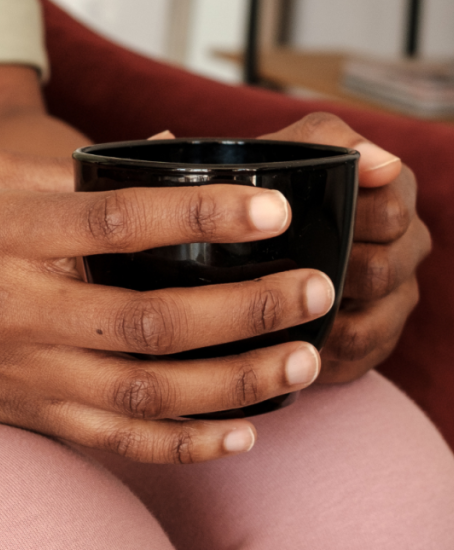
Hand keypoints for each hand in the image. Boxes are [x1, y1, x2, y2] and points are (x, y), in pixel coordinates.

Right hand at [0, 150, 333, 463]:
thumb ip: (65, 170)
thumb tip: (166, 152)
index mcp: (5, 238)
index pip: (115, 222)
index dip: (197, 213)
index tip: (267, 208)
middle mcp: (21, 313)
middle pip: (150, 320)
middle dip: (245, 309)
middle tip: (314, 290)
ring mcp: (30, 376)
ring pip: (147, 393)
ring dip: (233, 382)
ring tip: (301, 362)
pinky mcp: (35, 417)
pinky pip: (119, 443)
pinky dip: (185, 444)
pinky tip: (240, 430)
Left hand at [261, 113, 431, 382]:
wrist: (236, 240)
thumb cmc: (265, 192)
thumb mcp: (285, 153)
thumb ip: (327, 140)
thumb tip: (383, 165)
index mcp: (392, 196)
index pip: (388, 215)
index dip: (344, 223)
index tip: (292, 224)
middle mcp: (405, 247)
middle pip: (383, 271)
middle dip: (332, 271)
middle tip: (281, 268)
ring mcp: (396, 297)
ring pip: (372, 322)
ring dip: (323, 317)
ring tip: (278, 309)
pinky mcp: (377, 340)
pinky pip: (358, 357)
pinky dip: (320, 352)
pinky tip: (287, 342)